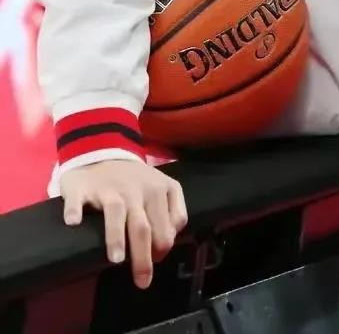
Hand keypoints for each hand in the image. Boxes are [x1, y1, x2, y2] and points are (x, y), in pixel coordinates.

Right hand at [61, 159, 187, 288]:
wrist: (102, 151)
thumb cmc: (134, 181)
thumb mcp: (161, 189)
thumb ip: (172, 212)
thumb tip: (167, 243)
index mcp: (159, 189)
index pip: (168, 224)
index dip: (164, 246)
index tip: (157, 261)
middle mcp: (136, 189)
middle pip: (143, 226)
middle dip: (144, 256)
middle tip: (142, 280)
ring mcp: (109, 187)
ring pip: (116, 212)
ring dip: (116, 236)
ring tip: (116, 259)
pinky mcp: (83, 187)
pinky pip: (78, 199)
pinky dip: (75, 210)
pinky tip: (73, 222)